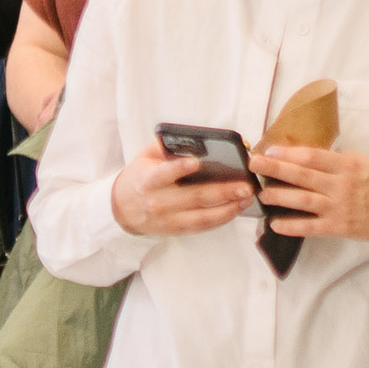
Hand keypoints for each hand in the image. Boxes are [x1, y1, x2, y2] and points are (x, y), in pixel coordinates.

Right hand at [110, 140, 256, 237]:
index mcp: (148, 180)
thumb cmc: (139, 178)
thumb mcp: (145, 157)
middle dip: (222, 191)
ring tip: (246, 198)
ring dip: (228, 208)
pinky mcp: (176, 229)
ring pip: (203, 216)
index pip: (163, 174)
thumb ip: (165, 145)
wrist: (121, 209)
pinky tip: (236, 209)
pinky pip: (203, 226)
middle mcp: (158, 202)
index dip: (179, 168)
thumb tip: (193, 138)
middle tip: (244, 186)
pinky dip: (221, 218)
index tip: (196, 162)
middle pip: (194, 197)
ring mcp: (168, 218)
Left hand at [253, 144, 368, 251]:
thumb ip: (336, 160)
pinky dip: (291, 226)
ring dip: (278, 196)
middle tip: (253, 164)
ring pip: (302, 200)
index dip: (288, 152)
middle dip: (274, 168)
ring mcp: (340, 207)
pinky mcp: (340, 227)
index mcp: (347, 165)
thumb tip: (304, 155)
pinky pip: (310, 227)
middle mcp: (342, 185)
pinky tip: (275, 223)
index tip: (268, 149)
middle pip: (302, 175)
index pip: (312, 156)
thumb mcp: (362, 163)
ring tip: (261, 194)